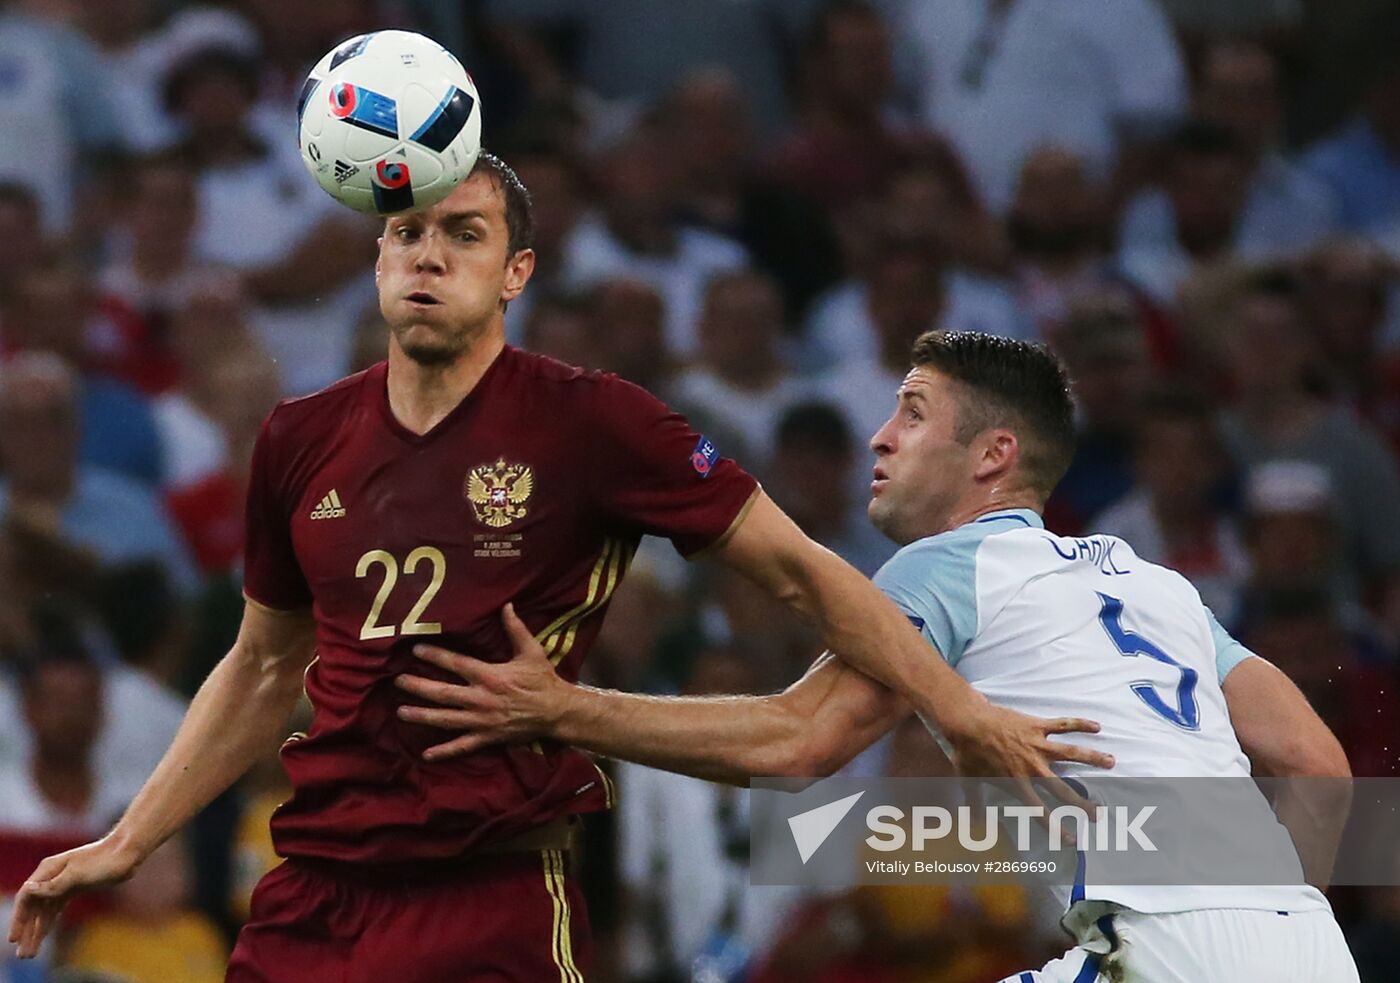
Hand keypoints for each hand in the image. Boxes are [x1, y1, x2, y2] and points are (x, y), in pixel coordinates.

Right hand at [9, 836, 139, 957]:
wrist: (127, 852)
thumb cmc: (104, 861)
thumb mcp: (78, 875)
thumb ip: (53, 885)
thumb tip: (28, 889)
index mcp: (49, 869)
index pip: (26, 897)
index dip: (19, 919)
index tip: (14, 939)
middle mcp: (52, 875)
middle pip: (34, 907)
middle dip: (27, 931)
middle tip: (23, 955)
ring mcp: (63, 882)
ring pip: (45, 910)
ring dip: (37, 930)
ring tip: (31, 952)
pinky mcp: (76, 887)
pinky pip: (56, 907)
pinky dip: (49, 922)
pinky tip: (43, 934)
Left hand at [395, 603, 568, 759]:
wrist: (557, 711)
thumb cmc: (543, 679)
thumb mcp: (531, 651)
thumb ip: (516, 629)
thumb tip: (507, 605)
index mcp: (489, 675)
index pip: (456, 664)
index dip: (435, 656)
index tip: (415, 650)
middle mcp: (481, 698)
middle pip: (443, 693)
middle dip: (418, 687)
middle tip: (398, 682)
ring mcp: (482, 720)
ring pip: (446, 719)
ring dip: (423, 716)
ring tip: (402, 712)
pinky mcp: (487, 737)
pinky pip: (463, 746)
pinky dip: (445, 751)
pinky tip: (427, 754)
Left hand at [944, 700, 1114, 811]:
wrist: (967, 722)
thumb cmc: (967, 752)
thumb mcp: (968, 781)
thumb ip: (974, 804)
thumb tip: (974, 824)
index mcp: (1017, 783)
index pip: (1040, 812)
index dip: (1056, 828)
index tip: (1072, 840)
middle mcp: (1032, 767)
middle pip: (1063, 788)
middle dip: (1082, 802)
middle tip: (1100, 813)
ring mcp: (1037, 745)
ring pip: (1071, 753)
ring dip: (1092, 757)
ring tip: (1112, 762)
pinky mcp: (1037, 726)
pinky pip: (1063, 724)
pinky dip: (1080, 724)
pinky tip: (1097, 726)